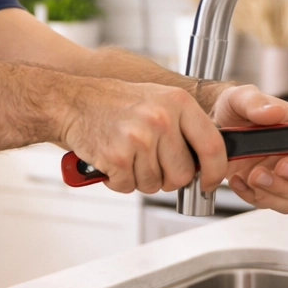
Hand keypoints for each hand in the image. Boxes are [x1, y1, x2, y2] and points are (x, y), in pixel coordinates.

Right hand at [59, 80, 227, 195]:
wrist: (72, 102)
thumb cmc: (113, 103)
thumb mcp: (158, 100)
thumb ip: (184, 127)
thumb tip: (208, 160)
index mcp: (178, 102)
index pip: (212, 146)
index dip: (215, 172)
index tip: (210, 182)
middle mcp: (161, 119)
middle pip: (183, 174)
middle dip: (167, 177)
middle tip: (149, 162)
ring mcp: (139, 139)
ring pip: (154, 184)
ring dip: (139, 178)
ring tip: (127, 155)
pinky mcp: (117, 157)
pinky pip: (128, 187)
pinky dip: (118, 181)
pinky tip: (112, 160)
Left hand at [211, 85, 287, 213]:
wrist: (213, 127)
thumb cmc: (234, 109)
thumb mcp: (240, 98)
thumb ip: (255, 102)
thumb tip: (273, 112)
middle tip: (280, 166)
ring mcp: (284, 176)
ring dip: (277, 191)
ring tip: (253, 174)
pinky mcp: (267, 190)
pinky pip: (272, 204)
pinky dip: (255, 197)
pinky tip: (239, 180)